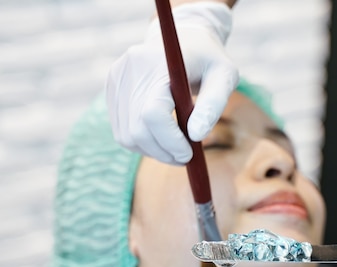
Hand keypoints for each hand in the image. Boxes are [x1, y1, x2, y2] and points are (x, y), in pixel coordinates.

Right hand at [106, 2, 238, 163]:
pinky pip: (121, 131)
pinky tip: (161, 136)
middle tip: (184, 157)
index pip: (153, 113)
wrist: (185, 40)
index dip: (170, 140)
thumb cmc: (209, 61)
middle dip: (163, 152)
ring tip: (175, 147)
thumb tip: (197, 136)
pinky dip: (142, 143)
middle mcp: (130, 68)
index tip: (189, 153)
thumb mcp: (224, 77)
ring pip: (127, 136)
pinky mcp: (112, 89)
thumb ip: (212, 106)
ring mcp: (116, 79)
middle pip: (137, 130)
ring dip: (152, 151)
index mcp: (158, 62)